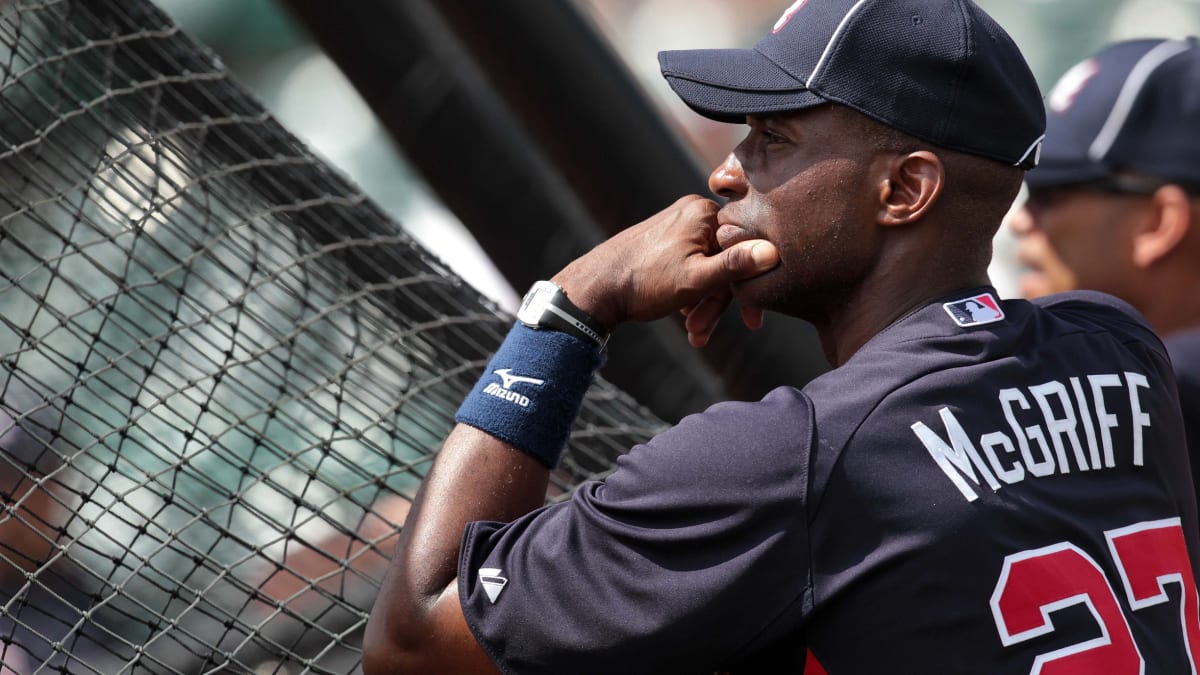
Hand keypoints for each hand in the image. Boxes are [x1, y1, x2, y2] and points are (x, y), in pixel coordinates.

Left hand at [551, 195, 777, 339]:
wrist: (594, 287)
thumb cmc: (644, 282)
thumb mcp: (695, 280)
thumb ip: (735, 266)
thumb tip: (774, 251)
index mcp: (704, 213)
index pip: (745, 247)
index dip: (748, 288)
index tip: (753, 321)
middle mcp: (692, 212)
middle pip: (724, 260)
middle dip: (716, 303)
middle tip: (703, 332)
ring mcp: (676, 225)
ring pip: (706, 267)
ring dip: (702, 303)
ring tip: (692, 331)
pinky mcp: (664, 239)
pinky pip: (690, 265)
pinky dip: (689, 292)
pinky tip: (682, 315)